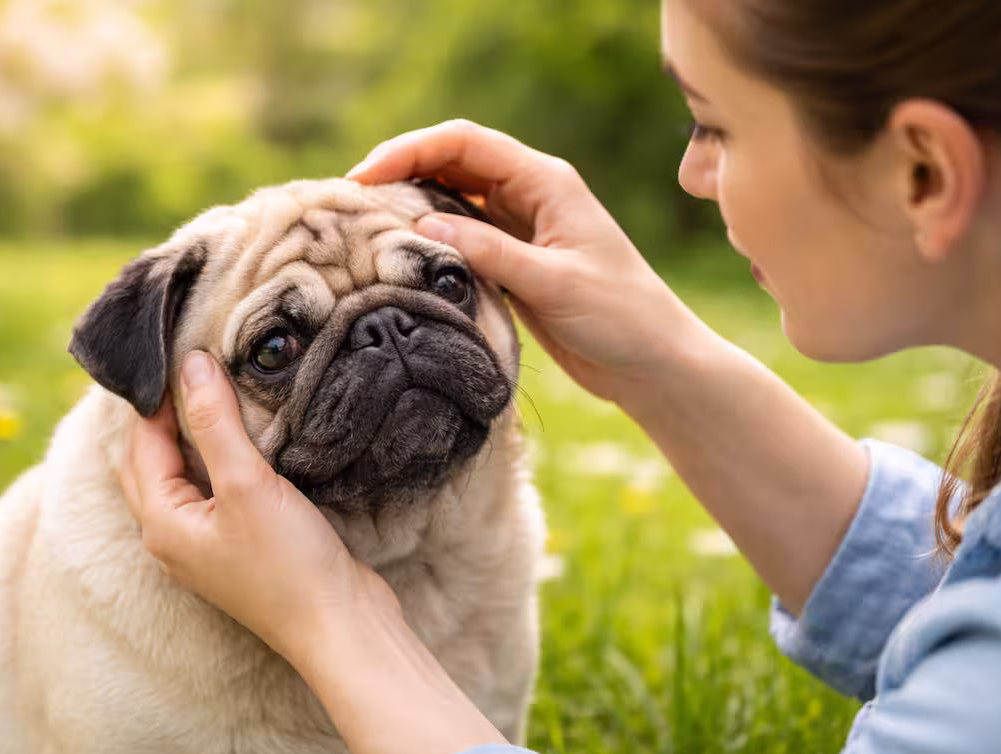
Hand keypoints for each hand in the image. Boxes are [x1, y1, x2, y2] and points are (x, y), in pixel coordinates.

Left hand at [118, 350, 398, 665]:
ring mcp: (208, 545)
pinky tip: (248, 437)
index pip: (141, 444)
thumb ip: (214, 423)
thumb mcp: (247, 485)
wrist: (341, 626)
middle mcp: (174, 537)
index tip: (182, 350)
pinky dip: (222, 458)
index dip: (158, 396)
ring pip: (186, 476)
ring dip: (196, 435)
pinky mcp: (242, 547)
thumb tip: (191, 364)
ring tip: (219, 389)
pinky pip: (217, 491)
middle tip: (192, 365)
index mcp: (161, 524)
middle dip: (167, 415)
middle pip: (154, 462)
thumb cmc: (289, 564)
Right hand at [348, 119, 710, 401]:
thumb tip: (419, 227)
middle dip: (400, 172)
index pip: (465, 143)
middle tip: (349, 202)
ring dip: (411, 205)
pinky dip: (429, 241)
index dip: (409, 150)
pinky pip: (461, 239)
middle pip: (451, 163)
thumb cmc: (620, 316)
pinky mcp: (514, 262)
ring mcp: (520, 228)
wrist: (652, 362)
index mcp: (546, 180)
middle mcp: (530, 194)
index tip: (363, 178)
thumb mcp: (554, 284)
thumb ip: (489, 253)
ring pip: (452, 200)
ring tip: (363, 226)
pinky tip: (400, 257)